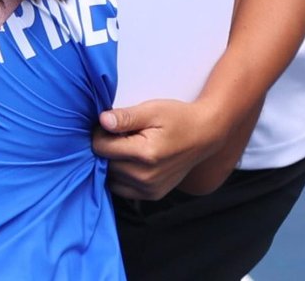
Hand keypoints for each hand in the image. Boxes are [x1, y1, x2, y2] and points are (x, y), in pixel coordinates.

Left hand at [92, 97, 228, 200]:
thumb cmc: (178, 119)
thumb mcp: (152, 110)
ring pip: (111, 177)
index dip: (100, 133)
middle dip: (106, 148)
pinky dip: (120, 176)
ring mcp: (150, 189)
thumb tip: (102, 121)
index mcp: (145, 154)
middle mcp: (146, 177)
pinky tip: (131, 161)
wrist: (204, 136)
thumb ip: (125, 117)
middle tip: (120, 134)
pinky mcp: (152, 195)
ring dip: (112, 163)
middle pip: (105, 163)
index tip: (110, 124)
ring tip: (127, 147)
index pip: (101, 147)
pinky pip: (122, 189)